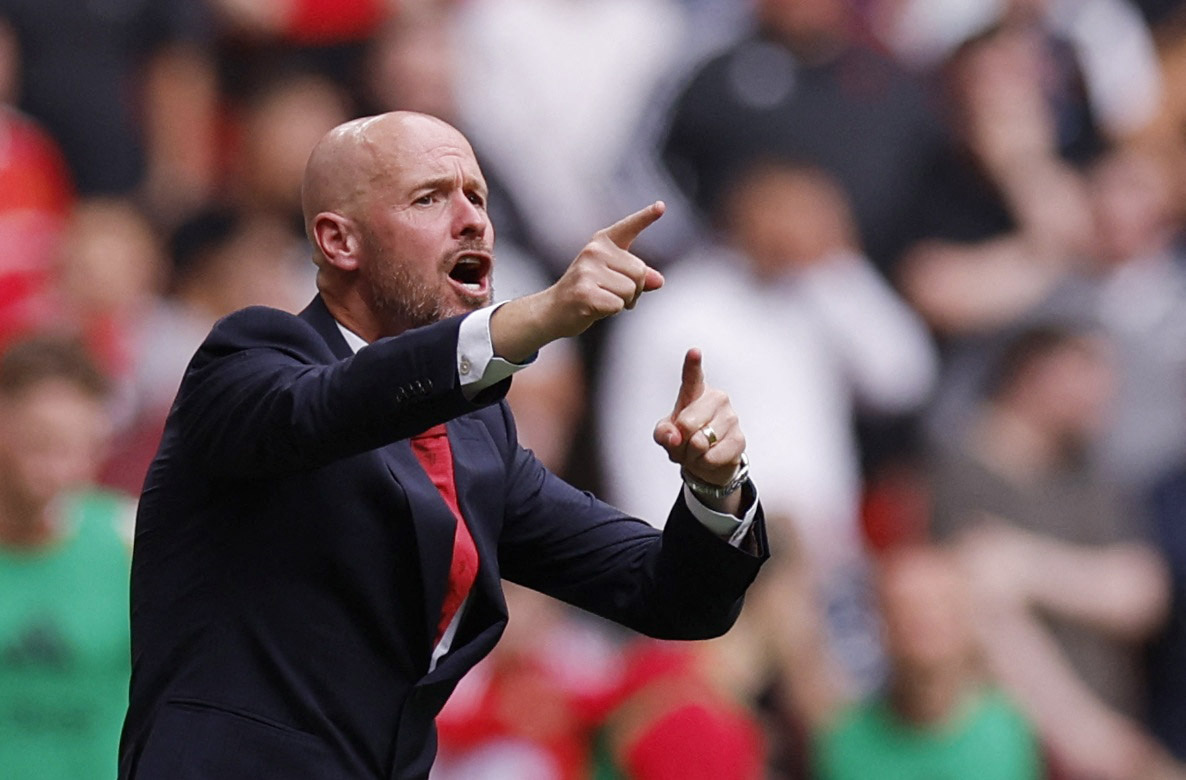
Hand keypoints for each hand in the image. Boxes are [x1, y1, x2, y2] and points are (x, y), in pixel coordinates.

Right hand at [490, 202, 664, 361]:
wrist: (552, 311)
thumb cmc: (588, 293)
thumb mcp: (614, 280)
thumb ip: (637, 277)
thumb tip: (659, 281)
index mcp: (601, 243)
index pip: (628, 227)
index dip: (646, 217)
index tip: (661, 206)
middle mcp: (594, 251)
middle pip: (640, 271)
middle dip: (635, 290)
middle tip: (614, 294)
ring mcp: (587, 270)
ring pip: (631, 290)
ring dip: (624, 302)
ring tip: (604, 300)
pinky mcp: (584, 292)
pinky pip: (618, 305)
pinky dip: (612, 312)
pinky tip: (595, 309)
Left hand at [653, 349, 746, 512]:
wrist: (706, 460)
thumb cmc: (685, 439)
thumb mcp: (666, 435)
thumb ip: (663, 433)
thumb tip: (674, 437)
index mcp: (696, 392)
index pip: (692, 377)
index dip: (692, 364)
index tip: (694, 352)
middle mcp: (716, 399)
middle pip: (687, 423)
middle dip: (680, 441)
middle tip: (683, 444)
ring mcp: (730, 417)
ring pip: (699, 442)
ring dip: (691, 454)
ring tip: (696, 450)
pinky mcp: (739, 438)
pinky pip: (712, 456)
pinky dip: (703, 463)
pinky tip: (707, 457)